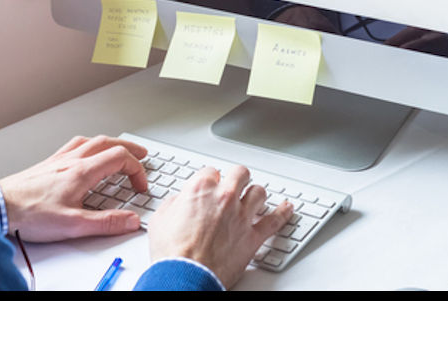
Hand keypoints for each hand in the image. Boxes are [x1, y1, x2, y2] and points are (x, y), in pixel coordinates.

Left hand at [0, 135, 148, 241]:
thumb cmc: (30, 214)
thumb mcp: (73, 225)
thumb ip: (105, 223)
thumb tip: (130, 220)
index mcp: (82, 171)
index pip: (120, 158)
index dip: (136, 170)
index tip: (140, 186)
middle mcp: (72, 160)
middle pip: (108, 143)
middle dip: (129, 149)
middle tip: (142, 155)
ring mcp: (59, 159)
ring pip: (91, 140)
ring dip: (110, 143)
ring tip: (119, 149)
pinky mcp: (48, 163)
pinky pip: (75, 144)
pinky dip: (89, 144)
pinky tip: (86, 151)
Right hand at [146, 164, 293, 288]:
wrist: (185, 276)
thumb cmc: (172, 252)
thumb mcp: (161, 219)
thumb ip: (174, 203)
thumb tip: (179, 201)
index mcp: (201, 189)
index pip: (211, 171)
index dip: (210, 179)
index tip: (210, 185)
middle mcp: (225, 197)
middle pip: (240, 174)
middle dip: (237, 178)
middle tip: (235, 184)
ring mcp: (242, 216)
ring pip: (259, 192)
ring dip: (255, 194)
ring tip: (253, 197)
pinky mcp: (253, 236)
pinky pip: (275, 220)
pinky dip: (283, 213)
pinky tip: (287, 208)